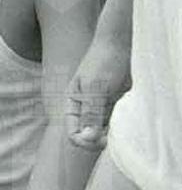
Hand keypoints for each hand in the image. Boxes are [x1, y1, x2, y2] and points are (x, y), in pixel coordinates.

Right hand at [66, 34, 130, 149]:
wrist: (117, 48)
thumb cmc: (102, 65)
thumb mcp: (96, 90)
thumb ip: (91, 113)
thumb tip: (87, 136)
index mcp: (72, 104)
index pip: (72, 132)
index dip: (83, 140)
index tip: (98, 139)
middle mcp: (82, 107)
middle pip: (84, 134)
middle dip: (95, 139)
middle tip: (107, 139)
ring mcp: (96, 106)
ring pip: (98, 129)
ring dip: (105, 132)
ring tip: (112, 128)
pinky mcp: (109, 103)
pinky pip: (109, 120)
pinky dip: (113, 125)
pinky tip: (117, 120)